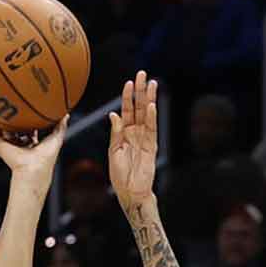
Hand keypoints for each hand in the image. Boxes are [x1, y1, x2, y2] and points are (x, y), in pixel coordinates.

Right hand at [0, 113, 67, 182]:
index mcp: (28, 142)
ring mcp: (4, 143)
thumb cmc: (46, 158)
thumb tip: (66, 112)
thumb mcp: (56, 138)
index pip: (24, 128)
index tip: (20, 107)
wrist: (34, 168)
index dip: (23, 118)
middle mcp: (15, 142)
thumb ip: (60, 125)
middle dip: (3, 116)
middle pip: (7, 127)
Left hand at [107, 71, 158, 208]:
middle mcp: (136, 132)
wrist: (129, 192)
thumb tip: (113, 114)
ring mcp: (145, 138)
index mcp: (124, 133)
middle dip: (141, 91)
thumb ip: (115, 133)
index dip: (128, 96)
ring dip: (149, 99)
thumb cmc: (119, 174)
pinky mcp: (152, 147)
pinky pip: (151, 130)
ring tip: (152, 84)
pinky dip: (151, 118)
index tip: (129, 82)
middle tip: (143, 74)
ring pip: (147, 115)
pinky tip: (151, 106)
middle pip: (139, 107)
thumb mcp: (113, 151)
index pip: (127, 110)